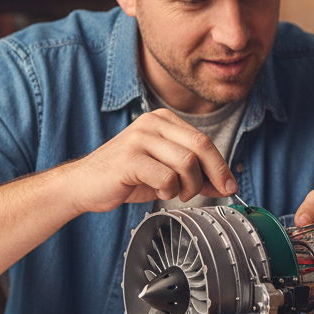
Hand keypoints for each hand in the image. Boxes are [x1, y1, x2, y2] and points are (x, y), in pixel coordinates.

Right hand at [68, 109, 236, 213]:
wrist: (83, 185)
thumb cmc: (124, 177)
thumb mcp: (164, 172)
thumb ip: (193, 173)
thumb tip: (224, 184)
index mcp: (162, 120)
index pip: (203, 140)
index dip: (221, 165)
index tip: (229, 185)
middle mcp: (152, 123)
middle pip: (200, 145)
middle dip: (216, 173)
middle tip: (220, 192)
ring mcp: (140, 138)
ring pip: (187, 163)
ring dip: (189, 187)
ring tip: (176, 194)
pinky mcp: (130, 158)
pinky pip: (167, 177)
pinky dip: (170, 191)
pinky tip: (160, 193)